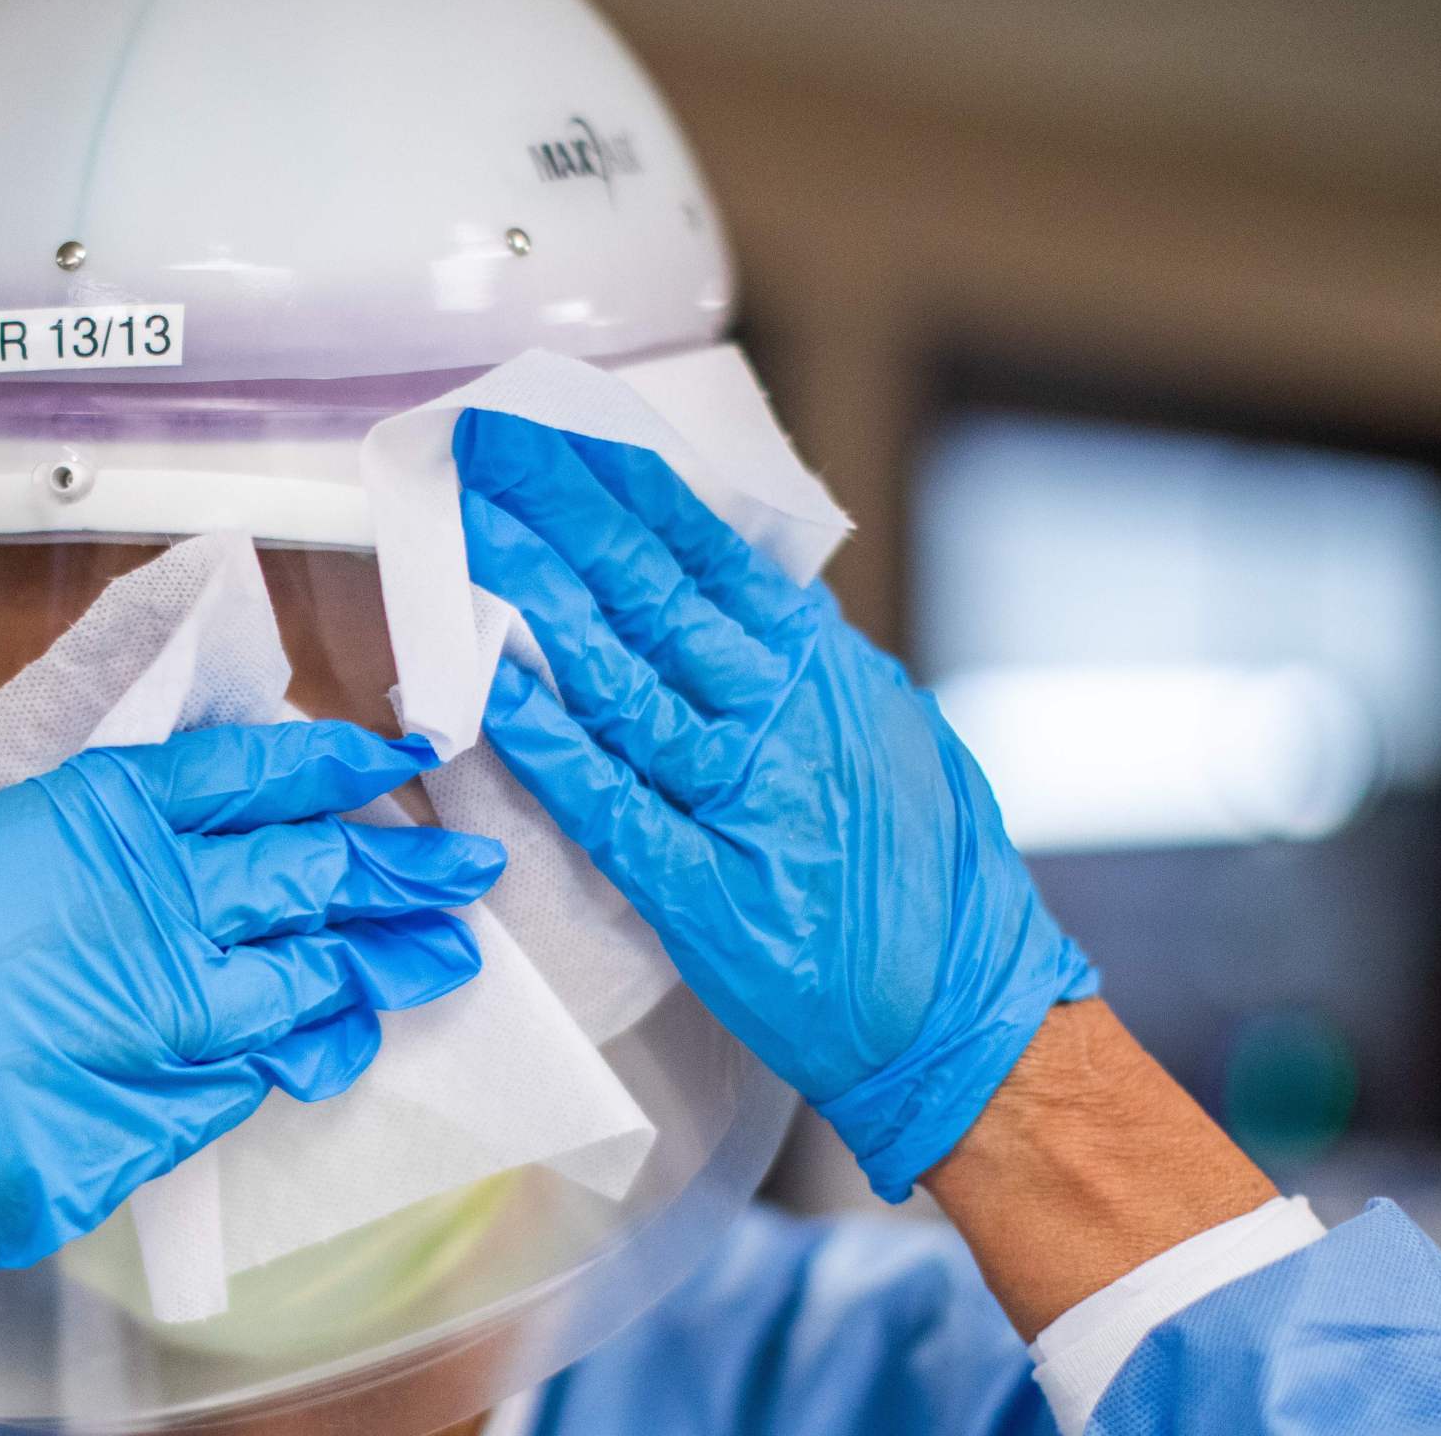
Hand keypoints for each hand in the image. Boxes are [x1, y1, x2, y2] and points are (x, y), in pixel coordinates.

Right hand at [0, 722, 504, 1338]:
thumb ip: (106, 844)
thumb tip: (230, 828)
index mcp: (78, 828)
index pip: (237, 775)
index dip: (328, 762)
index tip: (402, 749)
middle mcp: (118, 914)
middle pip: (296, 874)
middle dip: (395, 869)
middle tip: (469, 869)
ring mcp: (129, 1021)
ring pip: (295, 982)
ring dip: (377, 965)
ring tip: (445, 953)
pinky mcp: (130, 1121)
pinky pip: (245, 1081)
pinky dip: (304, 1055)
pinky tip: (343, 1040)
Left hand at [454, 410, 1095, 1199]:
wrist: (967, 1010)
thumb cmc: (925, 872)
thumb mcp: (882, 731)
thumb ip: (804, 663)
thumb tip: (733, 592)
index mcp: (824, 672)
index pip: (711, 554)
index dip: (627, 488)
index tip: (560, 431)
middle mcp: (785, 719)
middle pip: (656, 596)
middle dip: (565, 516)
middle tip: (491, 448)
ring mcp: (745, 803)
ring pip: (627, 683)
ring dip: (543, 606)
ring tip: (473, 540)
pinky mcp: (708, 892)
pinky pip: (614, 805)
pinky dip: (552, 748)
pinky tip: (494, 695)